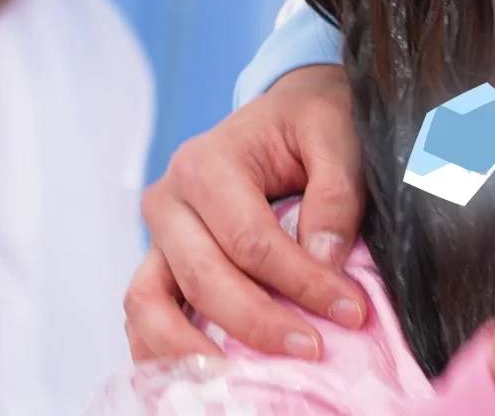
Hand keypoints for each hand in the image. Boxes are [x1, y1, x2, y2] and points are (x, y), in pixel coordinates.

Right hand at [126, 65, 369, 362]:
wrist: (286, 114)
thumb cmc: (313, 123)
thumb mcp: (337, 135)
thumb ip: (335, 193)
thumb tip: (324, 258)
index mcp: (207, 162)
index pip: (250, 240)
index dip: (300, 282)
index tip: (350, 311)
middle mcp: (169, 199)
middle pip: (202, 277)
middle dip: (258, 322)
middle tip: (313, 349)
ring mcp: (156, 233)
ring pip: (150, 303)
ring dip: (188, 349)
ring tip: (233, 381)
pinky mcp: (159, 260)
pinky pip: (143, 311)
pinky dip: (160, 348)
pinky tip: (197, 376)